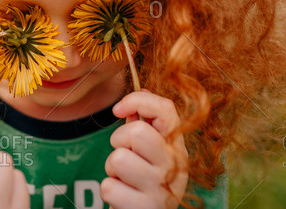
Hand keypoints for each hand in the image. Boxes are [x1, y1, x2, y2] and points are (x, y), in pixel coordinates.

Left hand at [102, 90, 188, 208]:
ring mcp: (161, 189)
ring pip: (118, 160)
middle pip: (136, 132)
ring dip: (112, 169)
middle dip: (118, 140)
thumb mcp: (150, 151)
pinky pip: (109, 188)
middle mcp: (174, 166)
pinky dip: (110, 191)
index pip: (166, 109)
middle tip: (124, 153)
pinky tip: (124, 197)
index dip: (138, 101)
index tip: (118, 109)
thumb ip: (145, 123)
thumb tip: (143, 89)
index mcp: (176, 146)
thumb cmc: (145, 180)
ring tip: (125, 178)